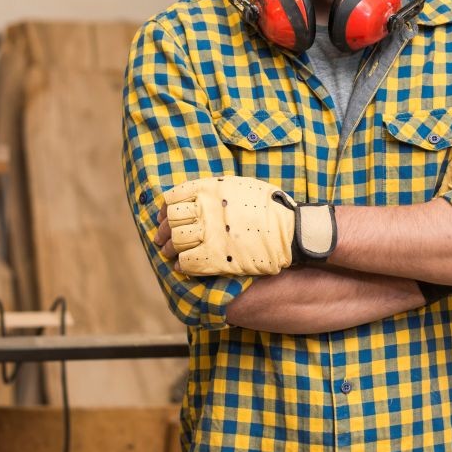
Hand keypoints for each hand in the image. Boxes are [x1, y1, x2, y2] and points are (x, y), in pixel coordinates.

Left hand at [155, 176, 337, 276]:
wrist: (290, 231)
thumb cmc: (270, 207)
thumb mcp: (240, 186)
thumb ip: (216, 190)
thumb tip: (197, 198)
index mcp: (210, 190)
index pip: (173, 198)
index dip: (165, 210)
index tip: (165, 217)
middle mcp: (206, 210)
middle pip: (171, 222)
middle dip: (163, 232)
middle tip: (161, 239)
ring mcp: (210, 234)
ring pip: (175, 243)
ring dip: (170, 249)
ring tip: (171, 253)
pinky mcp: (215, 258)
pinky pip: (187, 262)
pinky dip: (182, 264)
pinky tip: (184, 265)